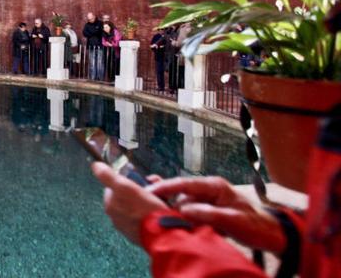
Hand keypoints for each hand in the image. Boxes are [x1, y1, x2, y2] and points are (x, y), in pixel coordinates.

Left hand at [91, 162, 166, 244]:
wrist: (162, 234)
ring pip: (133, 209)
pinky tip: (155, 214)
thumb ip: (108, 176)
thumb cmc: (144, 210)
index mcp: (110, 206)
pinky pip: (142, 220)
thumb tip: (95, 165)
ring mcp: (127, 227)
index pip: (112, 188)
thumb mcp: (125, 187)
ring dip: (142, 204)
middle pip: (124, 198)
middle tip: (148, 192)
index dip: (125, 182)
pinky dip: (147, 216)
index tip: (136, 183)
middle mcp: (115, 218)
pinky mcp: (138, 235)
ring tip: (154, 203)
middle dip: (134, 194)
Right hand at [149, 177, 286, 252]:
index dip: (165, 186)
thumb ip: (209, 214)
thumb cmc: (255, 225)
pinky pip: (188, 214)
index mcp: (214, 186)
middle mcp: (207, 191)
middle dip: (167, 203)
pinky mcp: (206, 212)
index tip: (149, 191)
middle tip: (152, 210)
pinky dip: (181, 219)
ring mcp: (206, 201)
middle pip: (180, 195)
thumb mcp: (233, 219)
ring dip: (176, 215)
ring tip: (169, 223)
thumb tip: (184, 210)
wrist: (270, 235)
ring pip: (182, 207)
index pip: (184, 184)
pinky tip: (174, 222)